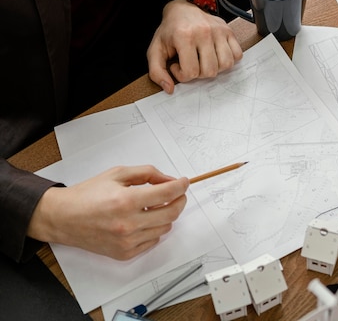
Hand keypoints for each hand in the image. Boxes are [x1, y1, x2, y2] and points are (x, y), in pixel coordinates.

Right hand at [27, 165, 188, 259]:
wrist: (63, 218)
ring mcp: (127, 241)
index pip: (167, 194)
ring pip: (164, 228)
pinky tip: (144, 219)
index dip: (180, 186)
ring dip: (166, 214)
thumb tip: (169, 179)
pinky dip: (154, 228)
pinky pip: (152, 240)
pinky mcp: (124, 253)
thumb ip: (147, 173)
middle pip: (171, 213)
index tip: (184, 182)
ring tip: (155, 205)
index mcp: (126, 201)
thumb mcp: (117, 174)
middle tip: (177, 194)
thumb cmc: (87, 195)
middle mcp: (128, 224)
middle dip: (179, 200)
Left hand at [147, 0, 242, 92]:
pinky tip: (217, 56)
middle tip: (191, 63)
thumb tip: (170, 89)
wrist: (184, 7)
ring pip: (226, 65)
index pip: (191, 72)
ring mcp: (219, 31)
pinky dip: (229, 60)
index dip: (182, 75)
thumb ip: (156, 72)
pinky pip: (237, 55)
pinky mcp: (229, 31)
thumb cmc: (170, 30)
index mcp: (184, 36)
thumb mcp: (155, 49)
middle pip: (210, 71)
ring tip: (205, 61)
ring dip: (215, 68)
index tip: (177, 65)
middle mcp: (204, 32)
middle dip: (199, 73)